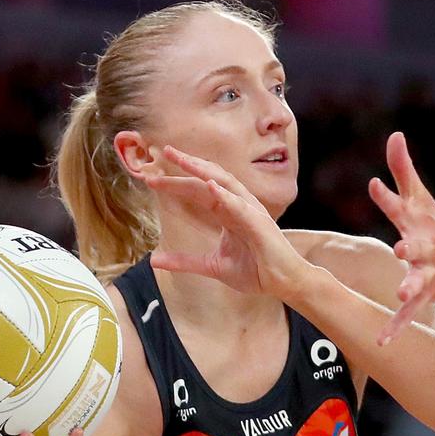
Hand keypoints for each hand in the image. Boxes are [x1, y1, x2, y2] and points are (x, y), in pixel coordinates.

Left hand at [145, 146, 311, 299]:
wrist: (282, 283)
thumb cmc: (255, 271)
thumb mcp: (212, 265)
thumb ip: (185, 260)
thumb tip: (153, 260)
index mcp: (228, 212)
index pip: (199, 191)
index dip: (176, 183)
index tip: (152, 179)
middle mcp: (238, 205)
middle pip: (209, 178)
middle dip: (187, 165)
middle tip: (164, 151)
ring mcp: (250, 211)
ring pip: (225, 183)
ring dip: (203, 170)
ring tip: (183, 160)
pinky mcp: (259, 223)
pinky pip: (240, 205)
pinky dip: (225, 195)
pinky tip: (210, 186)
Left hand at [368, 132, 434, 343]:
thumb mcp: (419, 197)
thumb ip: (403, 168)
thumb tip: (395, 134)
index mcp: (419, 222)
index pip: (400, 205)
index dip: (387, 197)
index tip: (374, 186)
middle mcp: (428, 247)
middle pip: (420, 246)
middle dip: (413, 246)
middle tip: (401, 246)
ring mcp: (431, 272)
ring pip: (420, 280)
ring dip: (411, 286)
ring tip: (402, 293)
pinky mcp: (429, 293)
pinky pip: (410, 313)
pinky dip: (397, 327)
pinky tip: (381, 342)